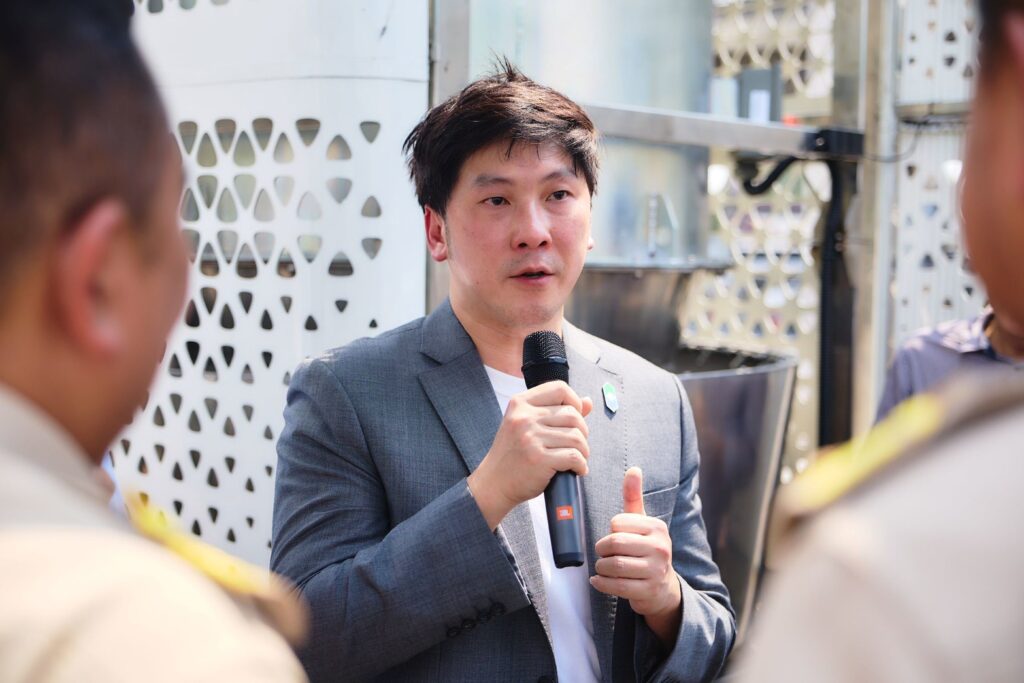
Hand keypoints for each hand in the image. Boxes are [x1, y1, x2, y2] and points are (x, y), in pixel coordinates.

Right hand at [468, 381, 592, 529]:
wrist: (494, 483)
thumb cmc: (513, 454)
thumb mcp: (526, 425)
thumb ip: (555, 411)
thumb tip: (588, 401)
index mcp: (520, 403)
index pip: (560, 388)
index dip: (574, 402)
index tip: (574, 419)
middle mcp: (524, 417)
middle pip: (572, 414)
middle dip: (582, 432)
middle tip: (576, 446)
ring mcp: (531, 438)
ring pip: (576, 437)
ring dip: (583, 451)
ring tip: (576, 459)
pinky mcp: (539, 459)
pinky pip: (574, 456)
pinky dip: (581, 465)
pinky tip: (576, 469)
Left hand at [591, 467, 681, 645]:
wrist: (662, 588)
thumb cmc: (646, 550)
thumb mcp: (642, 523)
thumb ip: (634, 497)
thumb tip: (634, 468)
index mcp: (657, 527)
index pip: (617, 523)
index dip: (609, 531)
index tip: (614, 537)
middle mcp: (660, 547)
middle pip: (614, 543)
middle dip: (601, 550)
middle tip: (603, 553)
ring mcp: (656, 570)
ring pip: (614, 565)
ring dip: (601, 567)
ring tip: (603, 567)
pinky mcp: (648, 591)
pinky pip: (616, 586)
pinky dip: (601, 583)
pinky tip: (599, 580)